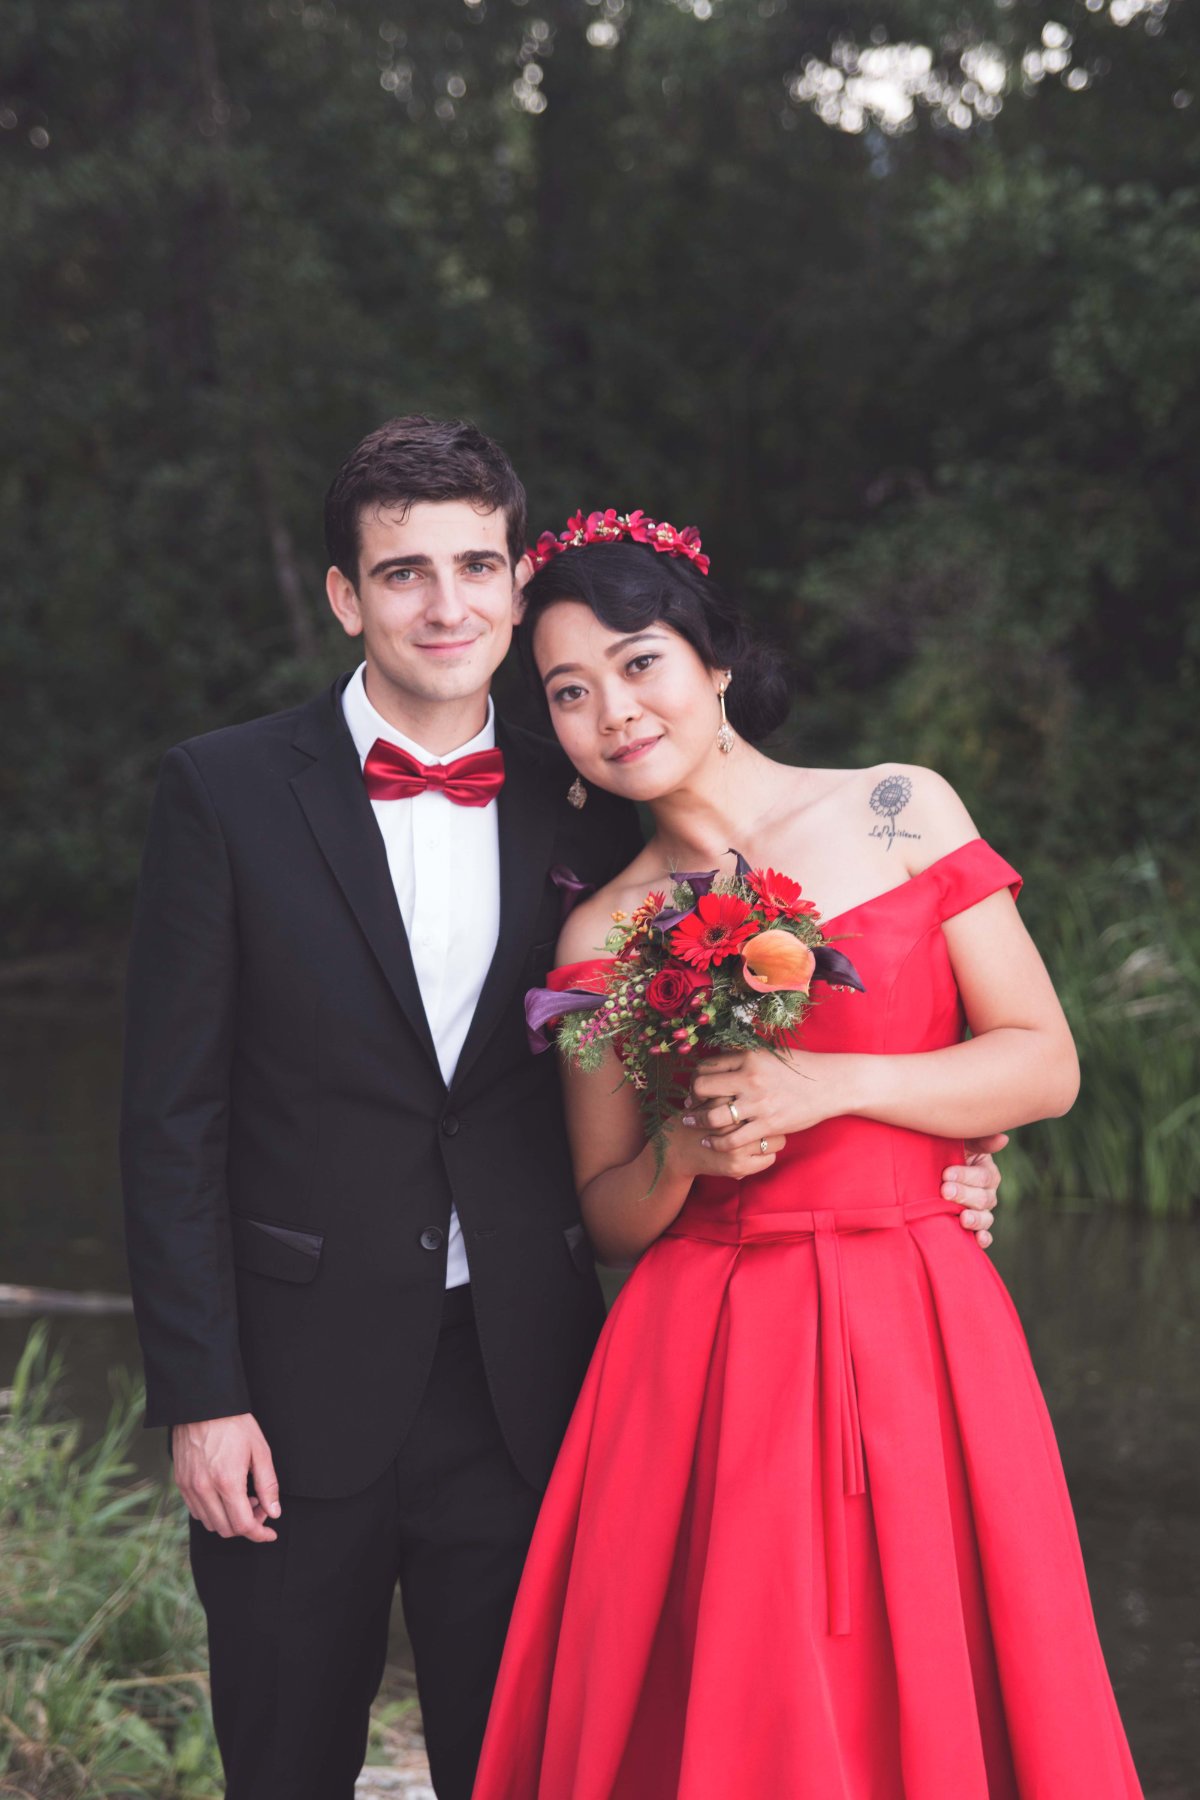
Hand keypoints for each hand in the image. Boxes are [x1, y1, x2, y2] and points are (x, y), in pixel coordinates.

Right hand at [172, 1413, 280, 1541]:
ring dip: (229, 1520)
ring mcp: (189, 1487)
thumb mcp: (260, 1450)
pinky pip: (196, 1511)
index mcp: (227, 1482)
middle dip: (247, 1525)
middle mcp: (204, 1489)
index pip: (243, 1525)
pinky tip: (225, 1495)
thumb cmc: (234, 1424)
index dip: (259, 1534)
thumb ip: (268, 1485)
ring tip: (243, 1498)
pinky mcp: (181, 1482)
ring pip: (210, 1523)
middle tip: (259, 1505)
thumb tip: (274, 1512)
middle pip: (226, 1529)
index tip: (270, 1533)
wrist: (202, 1404)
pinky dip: (213, 1512)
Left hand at [680, 1046, 850, 1153]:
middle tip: (688, 1105)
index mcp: (749, 1057)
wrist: (832, 1084)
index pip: (707, 1066)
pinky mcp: (768, 1124)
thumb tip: (720, 1055)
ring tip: (690, 1123)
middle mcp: (750, 1078)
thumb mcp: (771, 1053)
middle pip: (702, 1088)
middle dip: (691, 1098)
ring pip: (713, 1116)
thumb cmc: (802, 1067)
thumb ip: (745, 1055)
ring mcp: (759, 1103)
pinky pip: (733, 1138)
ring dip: (697, 1121)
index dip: (695, 1077)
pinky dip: (716, 1142)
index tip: (694, 1086)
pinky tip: (710, 1142)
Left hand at [942, 1132, 1008, 1250]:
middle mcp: (988, 1193)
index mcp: (987, 1173)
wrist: (929, 1173)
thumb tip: (1003, 1139)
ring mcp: (981, 1212)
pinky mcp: (974, 1227)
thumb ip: (980, 1141)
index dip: (966, 1176)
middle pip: (983, 1198)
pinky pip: (984, 1235)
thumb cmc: (946, 1154)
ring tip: (963, 1219)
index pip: (983, 1176)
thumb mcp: (961, 1143)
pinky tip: (977, 1240)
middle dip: (964, 1195)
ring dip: (975, 1219)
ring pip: (986, 1218)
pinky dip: (983, 1238)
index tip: (946, 1174)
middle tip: (945, 1191)